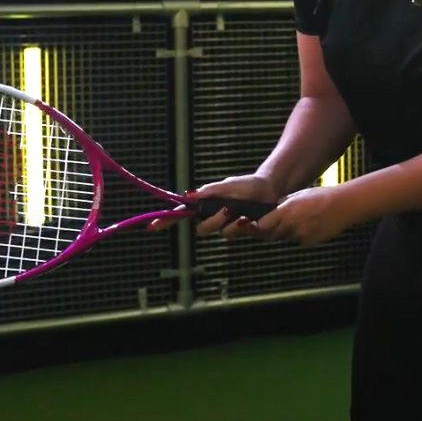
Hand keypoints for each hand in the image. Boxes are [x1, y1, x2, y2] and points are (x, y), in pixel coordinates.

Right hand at [147, 173, 279, 236]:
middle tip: (227, 209)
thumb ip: (207, 192)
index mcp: (206, 205)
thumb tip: (186, 196)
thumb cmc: (246, 185)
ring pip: (219, 233)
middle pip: (202, 229)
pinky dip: (242, 227)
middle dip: (213, 221)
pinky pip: (235, 235)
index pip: (182, 214)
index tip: (152, 226)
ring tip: (243, 213)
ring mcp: (227, 225)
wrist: (269, 189)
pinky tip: (250, 219)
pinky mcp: (241, 231)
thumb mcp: (226, 186)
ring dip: (230, 223)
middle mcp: (213, 217)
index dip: (167, 221)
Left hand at [253, 186, 355, 246]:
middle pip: (271, 236)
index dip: (258, 227)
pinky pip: (299, 241)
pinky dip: (301, 236)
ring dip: (287, 233)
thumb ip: (282, 204)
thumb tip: (272, 209)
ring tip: (300, 220)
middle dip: (270, 232)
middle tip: (274, 225)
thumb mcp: (297, 195)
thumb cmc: (321, 196)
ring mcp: (300, 236)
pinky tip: (310, 225)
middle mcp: (290, 225)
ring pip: (286, 238)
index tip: (257, 225)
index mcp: (285, 211)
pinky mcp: (309, 242)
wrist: (343, 205)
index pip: (262, 226)